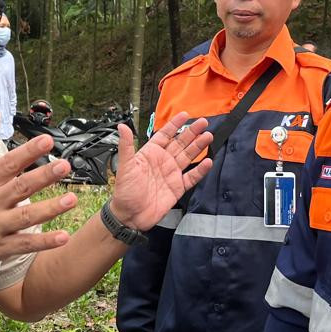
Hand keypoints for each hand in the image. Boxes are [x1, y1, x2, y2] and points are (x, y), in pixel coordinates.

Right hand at [0, 125, 78, 274]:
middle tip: (64, 165)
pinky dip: (44, 242)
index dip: (28, 152)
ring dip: (50, 208)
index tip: (47, 140)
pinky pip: (25, 244)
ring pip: (26, 217)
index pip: (8, 163)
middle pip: (21, 187)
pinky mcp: (0, 247)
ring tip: (72, 199)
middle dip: (44, 175)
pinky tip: (63, 236)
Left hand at [109, 112, 211, 229]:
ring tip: (208, 136)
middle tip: (203, 122)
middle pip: (180, 143)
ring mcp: (172, 174)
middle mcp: (163, 161)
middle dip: (192, 132)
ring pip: (188, 157)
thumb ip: (126, 146)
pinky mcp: (178, 188)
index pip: (165, 135)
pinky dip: (200, 170)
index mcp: (150, 154)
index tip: (185, 114)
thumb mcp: (125, 167)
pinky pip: (192, 177)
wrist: (130, 216)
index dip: (174, 125)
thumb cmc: (125, 191)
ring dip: (198, 146)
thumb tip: (122, 126)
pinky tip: (208, 161)